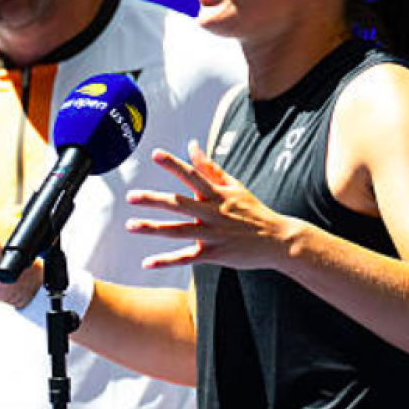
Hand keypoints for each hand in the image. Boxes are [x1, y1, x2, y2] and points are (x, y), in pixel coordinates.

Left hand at [126, 140, 297, 270]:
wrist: (277, 240)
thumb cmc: (253, 211)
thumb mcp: (234, 186)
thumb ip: (210, 167)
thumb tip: (192, 146)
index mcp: (217, 194)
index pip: (192, 175)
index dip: (174, 164)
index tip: (155, 154)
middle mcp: (213, 213)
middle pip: (179, 205)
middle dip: (154, 200)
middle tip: (130, 196)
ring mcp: (213, 235)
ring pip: (178, 231)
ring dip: (153, 229)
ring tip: (130, 225)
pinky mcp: (214, 254)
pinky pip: (186, 258)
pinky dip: (167, 261)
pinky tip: (148, 262)